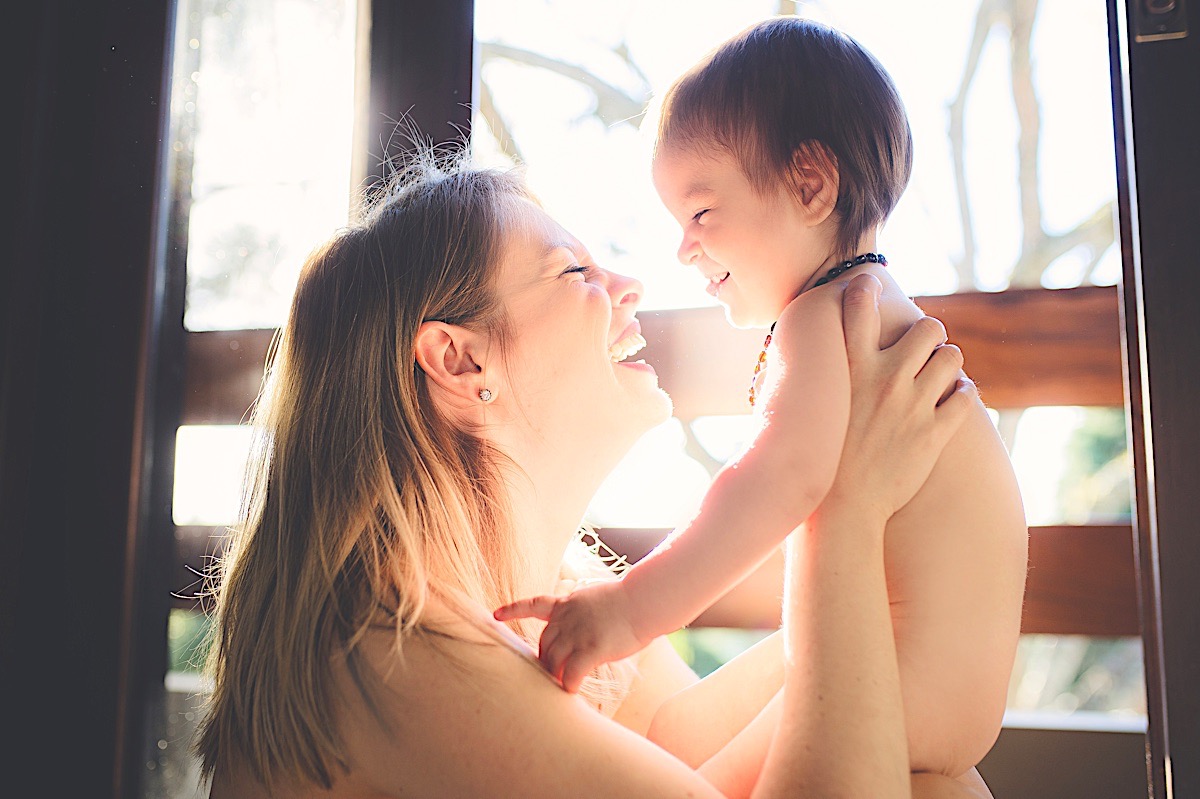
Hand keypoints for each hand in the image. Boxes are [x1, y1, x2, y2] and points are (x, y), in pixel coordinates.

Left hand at [494, 579, 644, 692]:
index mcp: (567, 603)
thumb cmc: (626, 602)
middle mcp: (567, 618)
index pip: (533, 604)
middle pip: (544, 644)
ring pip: (554, 660)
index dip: (512, 610)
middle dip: (545, 661)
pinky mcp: (592, 648)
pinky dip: (569, 684)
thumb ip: (578, 611)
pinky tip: (572, 691)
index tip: (495, 615)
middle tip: (552, 674)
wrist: (644, 601)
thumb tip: (573, 627)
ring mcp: (578, 633)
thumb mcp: (594, 598)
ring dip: (556, 675)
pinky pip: (572, 672)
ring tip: (562, 685)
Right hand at [835, 273, 977, 517]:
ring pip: (952, 357)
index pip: (858, 308)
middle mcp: (884, 379)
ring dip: (947, 363)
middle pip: (928, 327)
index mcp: (850, 370)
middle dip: (929, 335)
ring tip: (938, 375)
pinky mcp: (934, 432)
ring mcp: (913, 405)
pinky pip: (966, 396)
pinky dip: (961, 395)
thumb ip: (819, 378)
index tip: (869, 285)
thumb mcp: (813, 409)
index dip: (866, 289)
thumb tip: (807, 360)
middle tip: (922, 348)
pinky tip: (951, 401)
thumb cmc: (822, 456)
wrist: (842, 506)